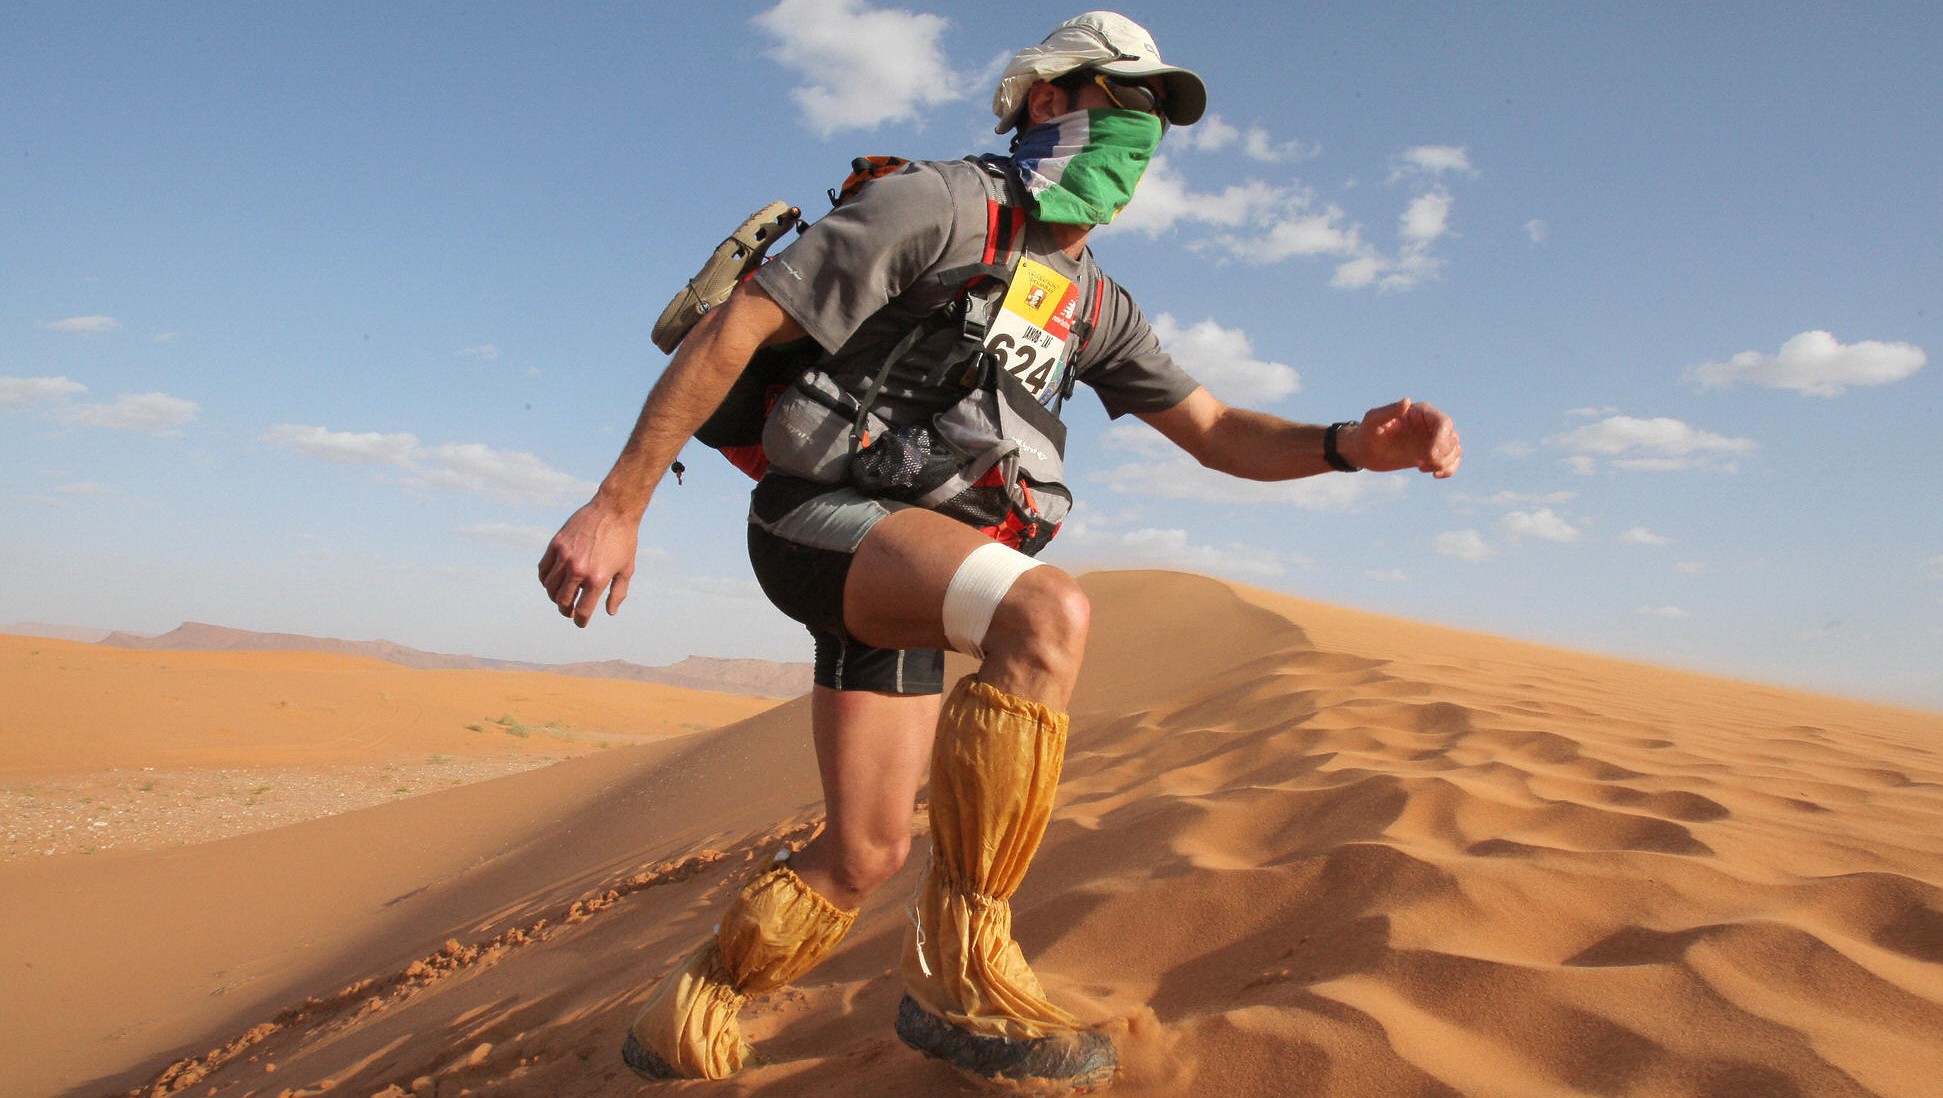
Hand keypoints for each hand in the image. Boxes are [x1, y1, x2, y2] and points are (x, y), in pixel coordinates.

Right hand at [537, 499, 640, 627]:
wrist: (614, 509)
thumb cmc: (624, 540)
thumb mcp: (627, 569)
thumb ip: (617, 593)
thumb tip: (609, 612)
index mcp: (597, 579)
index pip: (583, 610)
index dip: (581, 621)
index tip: (580, 623)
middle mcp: (578, 570)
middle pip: (563, 601)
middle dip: (566, 611)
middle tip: (570, 611)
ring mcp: (565, 556)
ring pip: (550, 587)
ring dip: (555, 597)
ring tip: (562, 597)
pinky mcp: (556, 544)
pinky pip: (543, 569)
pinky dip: (546, 580)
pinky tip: (553, 582)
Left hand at [1341, 398, 1461, 477]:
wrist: (1363, 451)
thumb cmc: (1366, 432)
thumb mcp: (1374, 420)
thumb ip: (1389, 410)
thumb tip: (1407, 401)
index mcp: (1421, 412)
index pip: (1443, 423)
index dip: (1441, 439)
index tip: (1428, 455)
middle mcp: (1430, 424)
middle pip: (1452, 437)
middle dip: (1443, 453)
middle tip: (1422, 463)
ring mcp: (1432, 440)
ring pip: (1455, 449)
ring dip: (1445, 462)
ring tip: (1423, 467)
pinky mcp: (1431, 454)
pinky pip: (1452, 461)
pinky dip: (1449, 469)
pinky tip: (1434, 475)